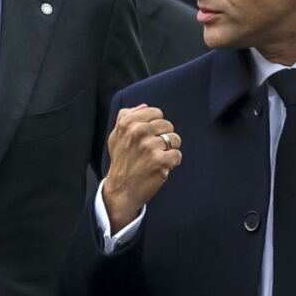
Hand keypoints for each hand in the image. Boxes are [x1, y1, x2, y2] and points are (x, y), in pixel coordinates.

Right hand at [102, 105, 180, 232]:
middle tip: (152, 150)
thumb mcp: (117, 135)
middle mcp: (139, 132)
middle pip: (168, 125)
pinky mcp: (161, 161)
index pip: (156, 112)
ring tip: (157, 158)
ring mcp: (150, 146)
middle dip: (163, 137)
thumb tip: (144, 106)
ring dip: (170, 150)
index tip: (149, 136)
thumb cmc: (121, 161)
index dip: (156, 125)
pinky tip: (161, 167)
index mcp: (128, 122)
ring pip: (175, 139)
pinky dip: (172, 162)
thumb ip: (127, 117)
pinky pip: (178, 154)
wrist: (121, 189)